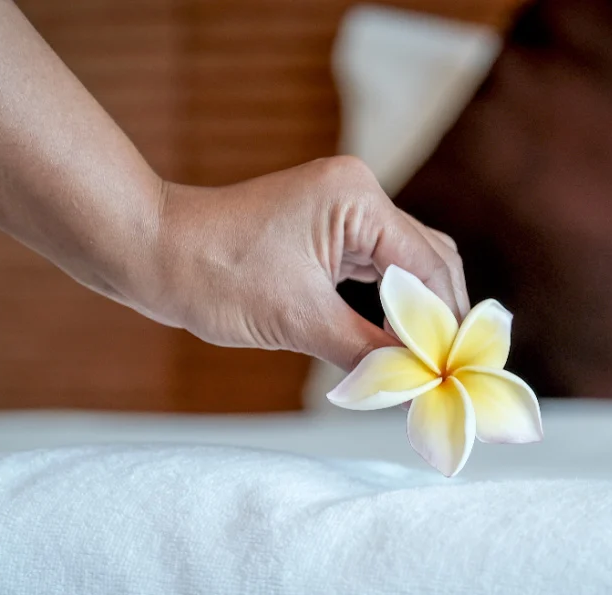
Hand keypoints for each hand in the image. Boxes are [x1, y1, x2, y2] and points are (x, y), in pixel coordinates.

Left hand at [140, 157, 468, 371]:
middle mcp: (359, 195)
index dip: (447, 323)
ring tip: (431, 361)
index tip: (457, 372)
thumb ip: (366, 351)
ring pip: (406, 266)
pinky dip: (391, 305)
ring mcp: (343, 211)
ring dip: (418, 313)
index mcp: (357, 199)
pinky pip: (377, 270)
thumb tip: (416, 383)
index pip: (428, 266)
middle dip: (441, 316)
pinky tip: (399, 338)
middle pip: (428, 260)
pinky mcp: (328, 232)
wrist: (154, 253)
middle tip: (451, 370)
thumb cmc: (213, 275)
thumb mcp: (297, 320)